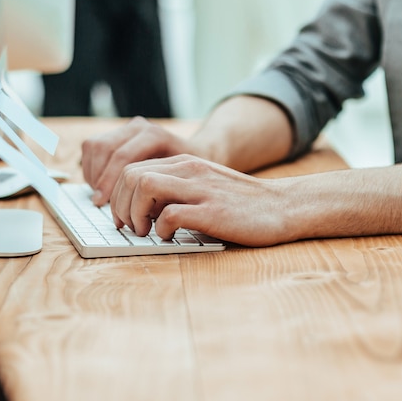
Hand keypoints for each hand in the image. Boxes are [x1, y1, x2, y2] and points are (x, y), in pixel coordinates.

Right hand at [81, 116, 190, 205]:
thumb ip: (159, 192)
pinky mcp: (116, 132)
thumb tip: (140, 212)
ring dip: (93, 173)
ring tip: (100, 195)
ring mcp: (126, 128)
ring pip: (95, 146)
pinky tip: (100, 185)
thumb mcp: (179, 183)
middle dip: (99, 178)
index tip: (102, 202)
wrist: (191, 154)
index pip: (123, 157)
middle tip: (99, 202)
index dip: (109, 181)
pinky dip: (91, 167)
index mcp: (154, 136)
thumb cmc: (186, 173)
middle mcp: (139, 127)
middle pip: (105, 148)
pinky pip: (92, 147)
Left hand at [109, 154, 294, 246]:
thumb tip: (139, 209)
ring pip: (145, 186)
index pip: (131, 168)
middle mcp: (189, 170)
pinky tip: (169, 236)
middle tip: (130, 226)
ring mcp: (200, 189)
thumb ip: (175, 188)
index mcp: (184, 163)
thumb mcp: (203, 184)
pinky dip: (161, 229)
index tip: (122, 217)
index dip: (118, 195)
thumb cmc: (240, 203)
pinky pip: (170, 214)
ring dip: (135, 213)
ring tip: (145, 231)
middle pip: (130, 175)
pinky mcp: (213, 211)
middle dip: (120, 204)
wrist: (283, 206)